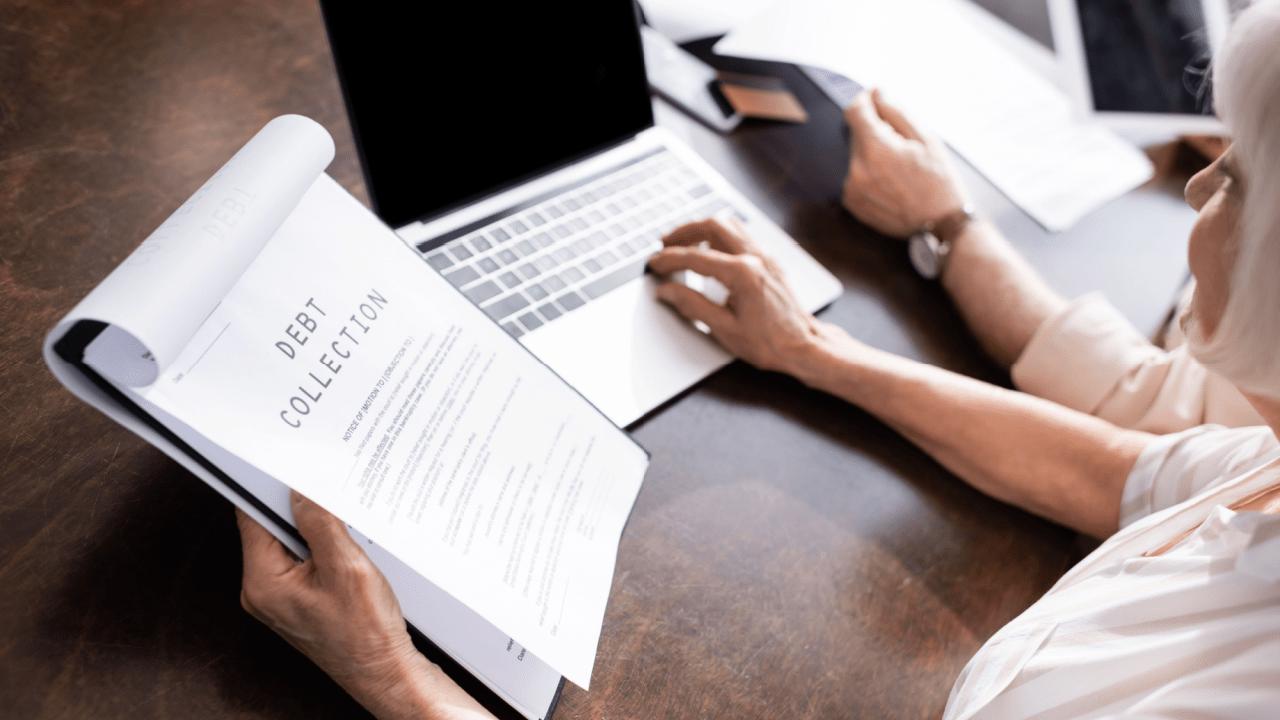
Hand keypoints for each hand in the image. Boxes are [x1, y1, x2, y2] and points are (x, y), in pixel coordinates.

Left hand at [237, 492, 494, 719]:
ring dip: (314, 526)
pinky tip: (346, 542)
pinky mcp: (299, 599)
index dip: (268, 486)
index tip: (286, 462)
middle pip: (269, 526)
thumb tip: (301, 489)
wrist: (384, 673)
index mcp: (263, 581)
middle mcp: (263, 589)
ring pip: (288, 542)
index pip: (251, 515)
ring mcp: (280, 596)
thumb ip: (320, 523)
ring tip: (342, 519)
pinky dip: (321, 545)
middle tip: (325, 485)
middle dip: (297, 505)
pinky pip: (302, 559)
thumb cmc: (365, 633)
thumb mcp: (346, 567)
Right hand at [647, 217, 842, 374]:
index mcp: (743, 274)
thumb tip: (667, 291)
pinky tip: (710, 249)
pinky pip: (741, 235)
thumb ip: (692, 305)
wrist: (803, 346)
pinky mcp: (769, 260)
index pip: (696, 257)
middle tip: (665, 244)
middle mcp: (755, 258)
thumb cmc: (770, 343)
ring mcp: (765, 256)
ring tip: (684, 242)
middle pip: (713, 225)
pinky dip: (720, 235)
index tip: (654, 264)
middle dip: (684, 232)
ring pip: (729, 225)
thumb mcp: (724, 329)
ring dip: (703, 228)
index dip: (670, 260)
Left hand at [842, 88, 969, 237]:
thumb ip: (896, 112)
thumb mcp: (926, 138)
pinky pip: (855, 176)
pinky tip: (892, 183)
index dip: (865, 100)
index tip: (874, 98)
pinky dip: (869, 173)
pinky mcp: (852, 203)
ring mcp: (852, 188)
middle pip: (856, 134)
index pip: (854, 111)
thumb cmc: (939, 179)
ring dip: (872, 153)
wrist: (941, 224)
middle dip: (874, 130)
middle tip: (901, 142)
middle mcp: (857, 169)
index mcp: (875, 149)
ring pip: (856, 156)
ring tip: (899, 168)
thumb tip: (876, 92)